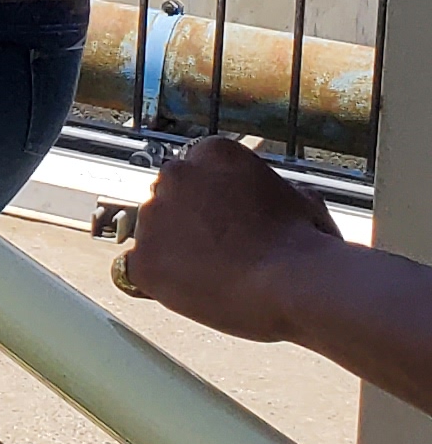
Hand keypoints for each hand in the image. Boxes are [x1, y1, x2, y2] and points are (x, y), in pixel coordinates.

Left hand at [120, 137, 340, 340]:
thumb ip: (264, 190)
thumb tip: (273, 197)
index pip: (196, 176)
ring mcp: (153, 215)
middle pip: (169, 200)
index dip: (214, 207)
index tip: (232, 227)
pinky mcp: (143, 259)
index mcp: (211, 152)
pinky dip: (156, 282)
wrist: (298, 283)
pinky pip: (134, 271)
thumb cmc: (309, 246)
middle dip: (189, 224)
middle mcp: (174, 174)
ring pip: (154, 234)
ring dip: (174, 252)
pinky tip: (187, 291)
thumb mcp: (294, 197)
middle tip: (225, 254)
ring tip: (218, 277)